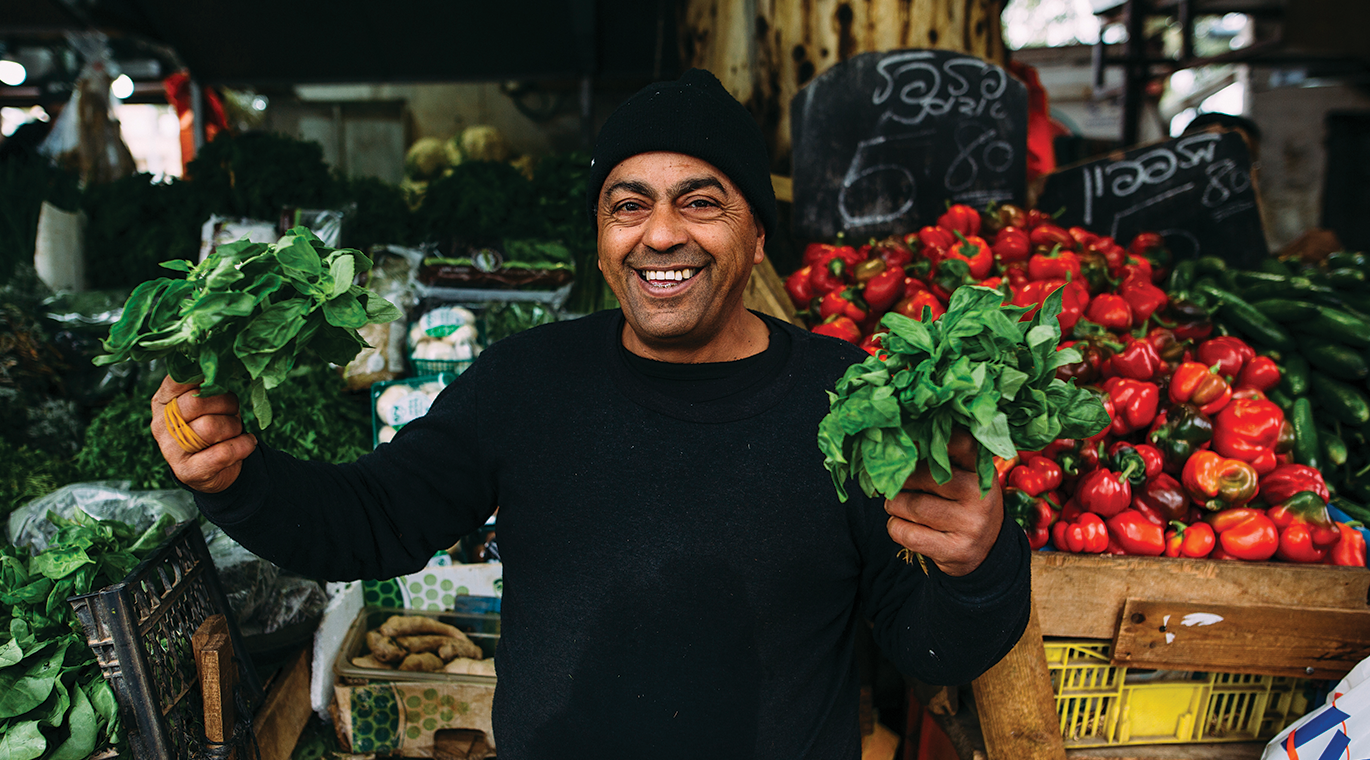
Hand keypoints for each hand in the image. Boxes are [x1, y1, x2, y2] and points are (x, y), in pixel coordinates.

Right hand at [150, 376, 256, 492]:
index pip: (182, 380)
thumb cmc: (209, 423)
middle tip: (233, 410)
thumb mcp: (204, 401)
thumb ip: (206, 383)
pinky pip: (222, 453)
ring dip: (234, 425)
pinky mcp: (188, 472)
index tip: (221, 383)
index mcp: (162, 401)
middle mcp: (161, 424)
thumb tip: (223, 363)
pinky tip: (247, 442)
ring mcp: (171, 450)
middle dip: (227, 403)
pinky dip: (243, 445)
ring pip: (211, 427)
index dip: (209, 379)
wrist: (212, 469)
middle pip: (198, 402)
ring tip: (236, 428)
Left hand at [884, 428, 1003, 576]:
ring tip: (899, 504)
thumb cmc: (965, 503)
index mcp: (982, 472)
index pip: (959, 443)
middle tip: (897, 483)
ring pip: (909, 504)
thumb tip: (900, 442)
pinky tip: (904, 525)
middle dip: (901, 480)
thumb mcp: (966, 477)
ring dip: (894, 504)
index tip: (911, 443)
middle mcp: (980, 497)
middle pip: (922, 475)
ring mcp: (970, 525)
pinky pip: (904, 532)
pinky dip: (895, 526)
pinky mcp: (954, 550)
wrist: (987, 551)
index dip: (930, 439)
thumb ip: (941, 458)